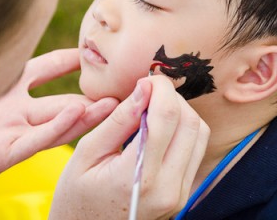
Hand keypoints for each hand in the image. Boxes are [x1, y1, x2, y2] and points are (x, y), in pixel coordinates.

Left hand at [0, 48, 117, 201]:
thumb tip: (4, 13)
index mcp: (7, 89)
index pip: (47, 68)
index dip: (72, 58)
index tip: (96, 49)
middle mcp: (16, 111)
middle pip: (63, 100)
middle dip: (92, 94)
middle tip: (123, 87)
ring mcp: (12, 132)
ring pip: (59, 122)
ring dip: (88, 114)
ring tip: (116, 104)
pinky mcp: (4, 153)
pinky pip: (37, 138)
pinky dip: (60, 128)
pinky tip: (80, 115)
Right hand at [50, 75, 209, 219]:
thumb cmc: (76, 197)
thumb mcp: (86, 155)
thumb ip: (118, 121)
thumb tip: (143, 87)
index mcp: (138, 176)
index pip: (166, 117)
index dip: (159, 89)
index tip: (145, 79)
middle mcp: (168, 188)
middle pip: (189, 122)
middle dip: (172, 97)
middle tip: (149, 91)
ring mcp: (180, 194)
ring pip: (200, 134)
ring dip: (181, 112)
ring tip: (153, 108)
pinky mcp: (183, 195)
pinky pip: (196, 150)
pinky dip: (183, 130)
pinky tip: (161, 127)